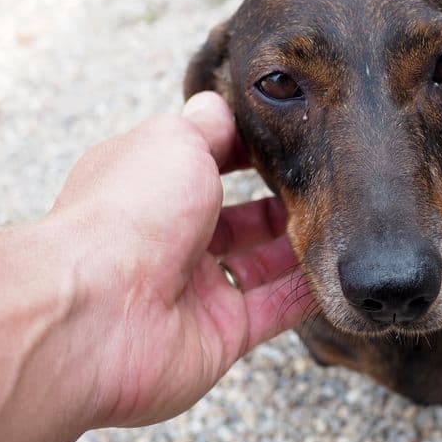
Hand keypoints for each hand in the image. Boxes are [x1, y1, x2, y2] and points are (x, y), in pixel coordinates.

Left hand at [51, 92, 311, 426]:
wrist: (99, 313)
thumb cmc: (131, 214)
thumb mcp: (173, 142)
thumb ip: (208, 126)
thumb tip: (223, 107)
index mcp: (150, 188)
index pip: (206, 166)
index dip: (248, 155)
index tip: (292, 144)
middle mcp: (169, 240)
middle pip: (237, 221)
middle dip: (280, 205)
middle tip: (326, 190)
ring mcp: (195, 291)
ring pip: (261, 266)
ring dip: (301, 248)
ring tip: (343, 227)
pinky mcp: (220, 335)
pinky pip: (276, 310)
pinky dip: (307, 294)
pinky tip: (340, 273)